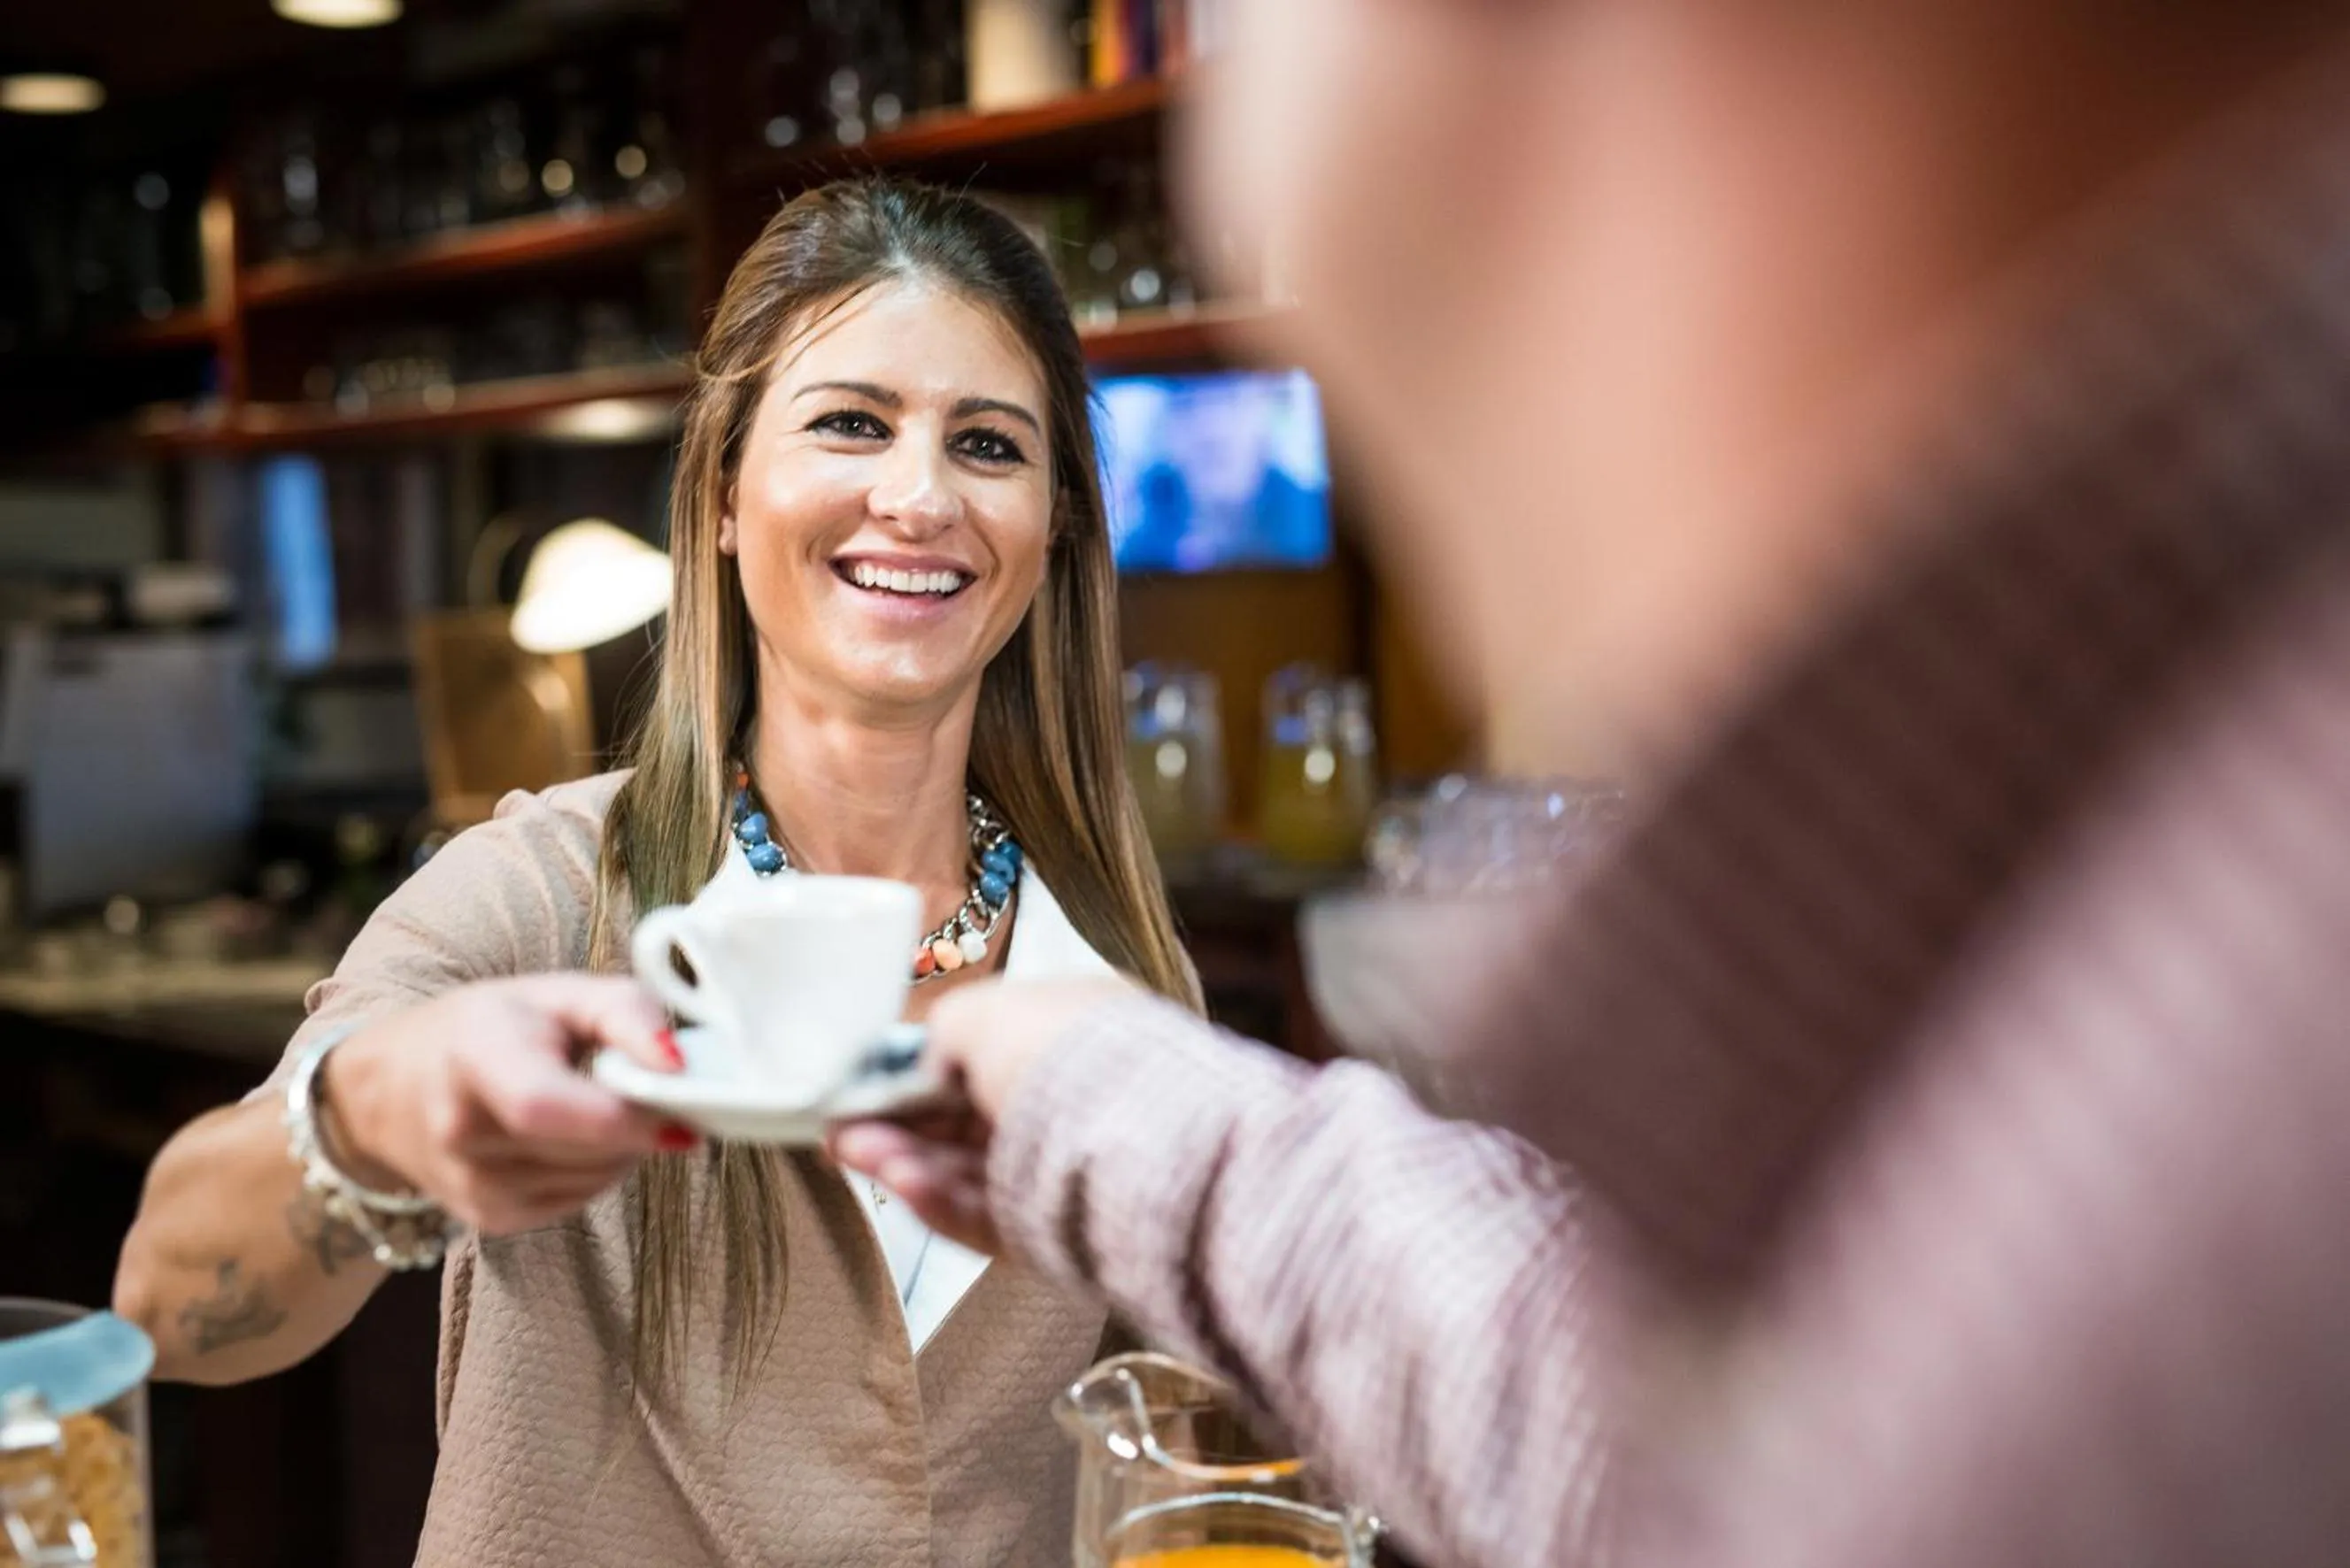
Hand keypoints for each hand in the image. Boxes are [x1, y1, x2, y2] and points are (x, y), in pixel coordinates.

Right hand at [323, 974, 690, 1235]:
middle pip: (588, 1148)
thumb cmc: (488, 1027)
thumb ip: (626, 1014)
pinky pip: (579, 1199)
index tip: (681, 1101)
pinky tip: (575, 1136)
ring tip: (601, 1103)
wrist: (394, 1085)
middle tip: (653, 1089)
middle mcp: (462, 1131)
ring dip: (624, 1147)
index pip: (546, 1106)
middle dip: (641, 1123)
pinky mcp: (489, 1219)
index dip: (624, 1115)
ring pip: (595, 1178)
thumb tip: (680, 1065)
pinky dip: (598, 1169)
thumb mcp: (557, 994)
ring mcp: (472, 1186)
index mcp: (475, 1058)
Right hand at [830, 976, 1137, 1252]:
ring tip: (855, 1155)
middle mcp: (1077, 1101)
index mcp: (1076, 1036)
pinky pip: (991, 1217)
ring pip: (972, 1173)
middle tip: (839, 1132)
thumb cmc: (1062, 1054)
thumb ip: (944, 1031)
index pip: (989, 1059)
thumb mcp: (987, 1012)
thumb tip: (927, 1064)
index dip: (920, 1076)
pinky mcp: (1059, 1230)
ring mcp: (1070, 1169)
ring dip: (907, 1163)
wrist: (1132, 1132)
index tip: (864, 1089)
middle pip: (970, 1122)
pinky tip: (900, 1184)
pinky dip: (941, 1201)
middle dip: (900, 1127)